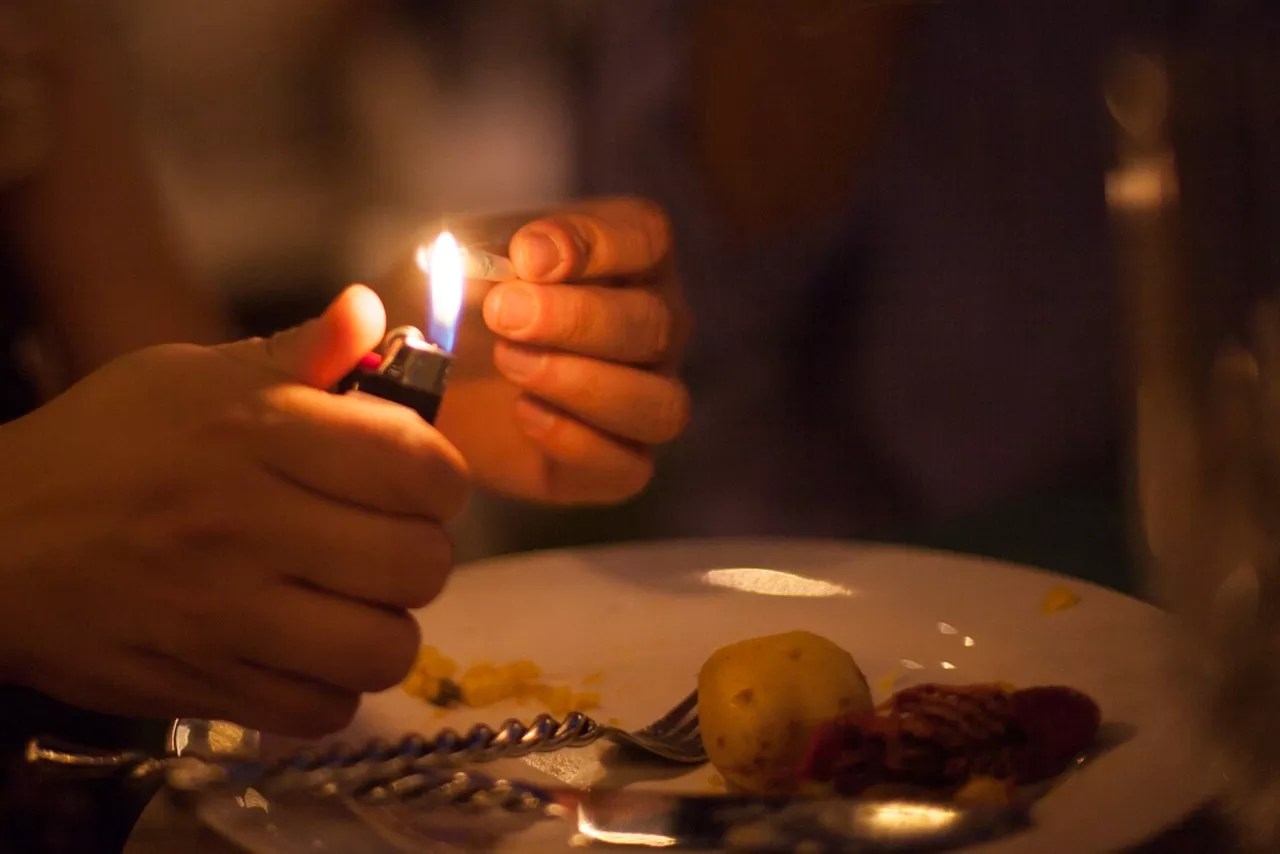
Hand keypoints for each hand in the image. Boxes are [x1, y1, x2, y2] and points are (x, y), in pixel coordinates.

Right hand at [0, 286, 468, 737]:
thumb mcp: (190, 375)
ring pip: (386, 650)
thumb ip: (296, 352)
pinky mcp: (205, 688)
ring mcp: (226, 617)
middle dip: (420, 550)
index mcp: (255, 433)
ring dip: (386, 627)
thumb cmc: (102, 447)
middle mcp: (249, 526)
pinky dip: (333, 686)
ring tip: (355, 600)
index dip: (440, 476)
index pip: (418, 466)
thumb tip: (370, 311)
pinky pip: (326, 711)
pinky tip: (309, 649)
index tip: (417, 479)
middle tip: (385, 539)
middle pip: (419, 564)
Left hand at [437, 197, 690, 503]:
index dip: (594, 245)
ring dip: (583, 385)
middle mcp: (655, 328)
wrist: (427, 380)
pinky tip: (523, 414)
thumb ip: (487, 247)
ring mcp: (646, 399)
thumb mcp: (452, 258)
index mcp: (630, 258)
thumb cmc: (456, 302)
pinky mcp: (618, 465)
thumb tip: (530, 259)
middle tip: (502, 315)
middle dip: (576, 319)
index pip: (645, 239)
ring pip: (660, 404)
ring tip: (509, 364)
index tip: (525, 255)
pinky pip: (630, 467)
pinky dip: (577, 442)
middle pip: (654, 324)